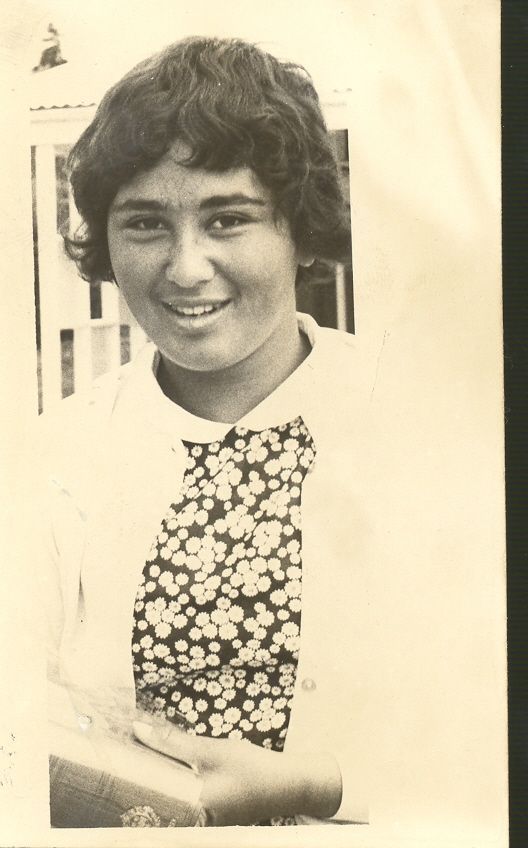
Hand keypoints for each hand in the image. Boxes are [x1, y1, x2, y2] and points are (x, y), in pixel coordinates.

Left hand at [133, 719, 341, 825]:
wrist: (288, 784)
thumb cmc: (251, 769)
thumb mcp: (209, 751)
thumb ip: (172, 743)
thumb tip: (138, 727)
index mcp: (187, 812)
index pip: (143, 796)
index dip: (125, 771)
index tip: (108, 749)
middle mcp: (188, 822)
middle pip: (151, 795)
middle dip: (136, 771)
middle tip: (119, 744)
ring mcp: (197, 821)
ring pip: (164, 794)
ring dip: (152, 773)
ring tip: (135, 749)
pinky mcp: (205, 814)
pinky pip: (177, 795)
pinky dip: (170, 778)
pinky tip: (163, 761)